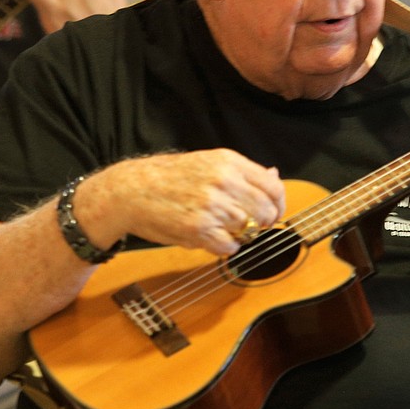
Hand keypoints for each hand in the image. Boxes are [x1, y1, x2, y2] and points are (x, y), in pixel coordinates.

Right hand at [78, 150, 285, 256]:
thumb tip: (275, 176)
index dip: (278, 205)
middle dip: (261, 224)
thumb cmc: (169, 177)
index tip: (273, 213)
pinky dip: (223, 246)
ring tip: (219, 227)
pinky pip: (229, 246)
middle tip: (247, 226)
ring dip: (238, 235)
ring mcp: (212, 206)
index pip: (273, 186)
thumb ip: (243, 173)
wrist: (131, 190)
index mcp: (228, 161)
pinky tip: (209, 236)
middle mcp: (223, 181)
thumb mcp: (208, 163)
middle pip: (265, 212)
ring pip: (248, 231)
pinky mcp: (199, 229)